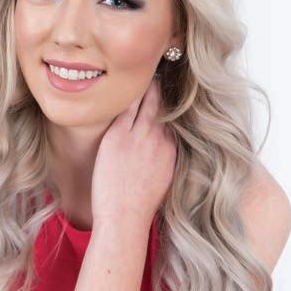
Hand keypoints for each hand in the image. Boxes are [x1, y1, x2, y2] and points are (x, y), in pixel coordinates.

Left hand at [91, 77, 176, 229]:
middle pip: (162, 107)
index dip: (169, 105)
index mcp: (171, 150)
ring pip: (146, 103)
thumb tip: (162, 153)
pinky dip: (128, 95)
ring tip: (145, 71)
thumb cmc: (140, 206)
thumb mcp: (162, 181)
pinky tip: (126, 83)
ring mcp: (139, 137)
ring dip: (146, 87)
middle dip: (161, 90)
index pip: (172, 120)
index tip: (167, 93)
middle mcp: (159, 140)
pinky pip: (126, 108)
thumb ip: (164, 161)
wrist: (125, 218)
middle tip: (158, 72)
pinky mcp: (119, 137)